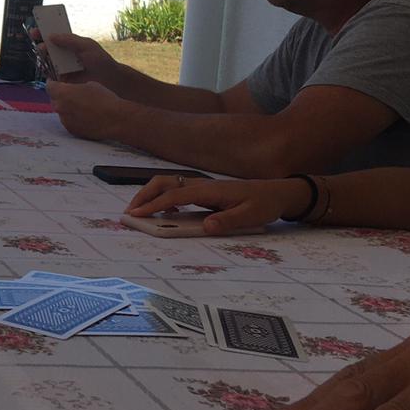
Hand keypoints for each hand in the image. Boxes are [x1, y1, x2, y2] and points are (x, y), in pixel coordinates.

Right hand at [38, 32, 116, 84]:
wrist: (111, 81)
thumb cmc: (101, 61)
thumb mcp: (87, 46)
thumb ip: (70, 40)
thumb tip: (51, 36)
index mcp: (71, 44)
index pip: (55, 36)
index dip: (44, 32)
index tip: (35, 31)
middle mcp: (64, 54)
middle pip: (48, 48)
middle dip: (41, 45)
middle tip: (41, 46)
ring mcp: (63, 67)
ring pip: (47, 61)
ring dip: (42, 57)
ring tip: (44, 55)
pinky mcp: (63, 80)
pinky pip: (50, 75)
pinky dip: (46, 71)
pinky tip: (46, 69)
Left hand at [46, 80, 126, 141]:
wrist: (115, 119)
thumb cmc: (104, 98)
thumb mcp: (89, 84)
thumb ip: (75, 87)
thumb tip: (72, 90)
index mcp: (63, 93)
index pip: (49, 86)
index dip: (52, 83)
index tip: (54, 81)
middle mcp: (60, 108)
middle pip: (54, 99)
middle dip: (60, 96)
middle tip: (70, 94)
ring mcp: (65, 121)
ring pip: (61, 111)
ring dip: (67, 108)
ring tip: (81, 106)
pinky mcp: (71, 130)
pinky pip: (68, 121)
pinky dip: (73, 118)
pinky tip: (85, 116)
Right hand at [126, 176, 308, 232]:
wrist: (279, 192)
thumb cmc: (265, 204)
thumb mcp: (250, 216)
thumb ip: (227, 221)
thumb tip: (205, 227)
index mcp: (210, 190)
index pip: (174, 196)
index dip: (153, 205)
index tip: (136, 214)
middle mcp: (202, 185)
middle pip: (165, 183)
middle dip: (144, 195)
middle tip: (130, 212)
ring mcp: (203, 187)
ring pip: (169, 185)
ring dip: (152, 195)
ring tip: (140, 211)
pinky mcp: (205, 192)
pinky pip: (178, 191)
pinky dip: (164, 198)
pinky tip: (165, 213)